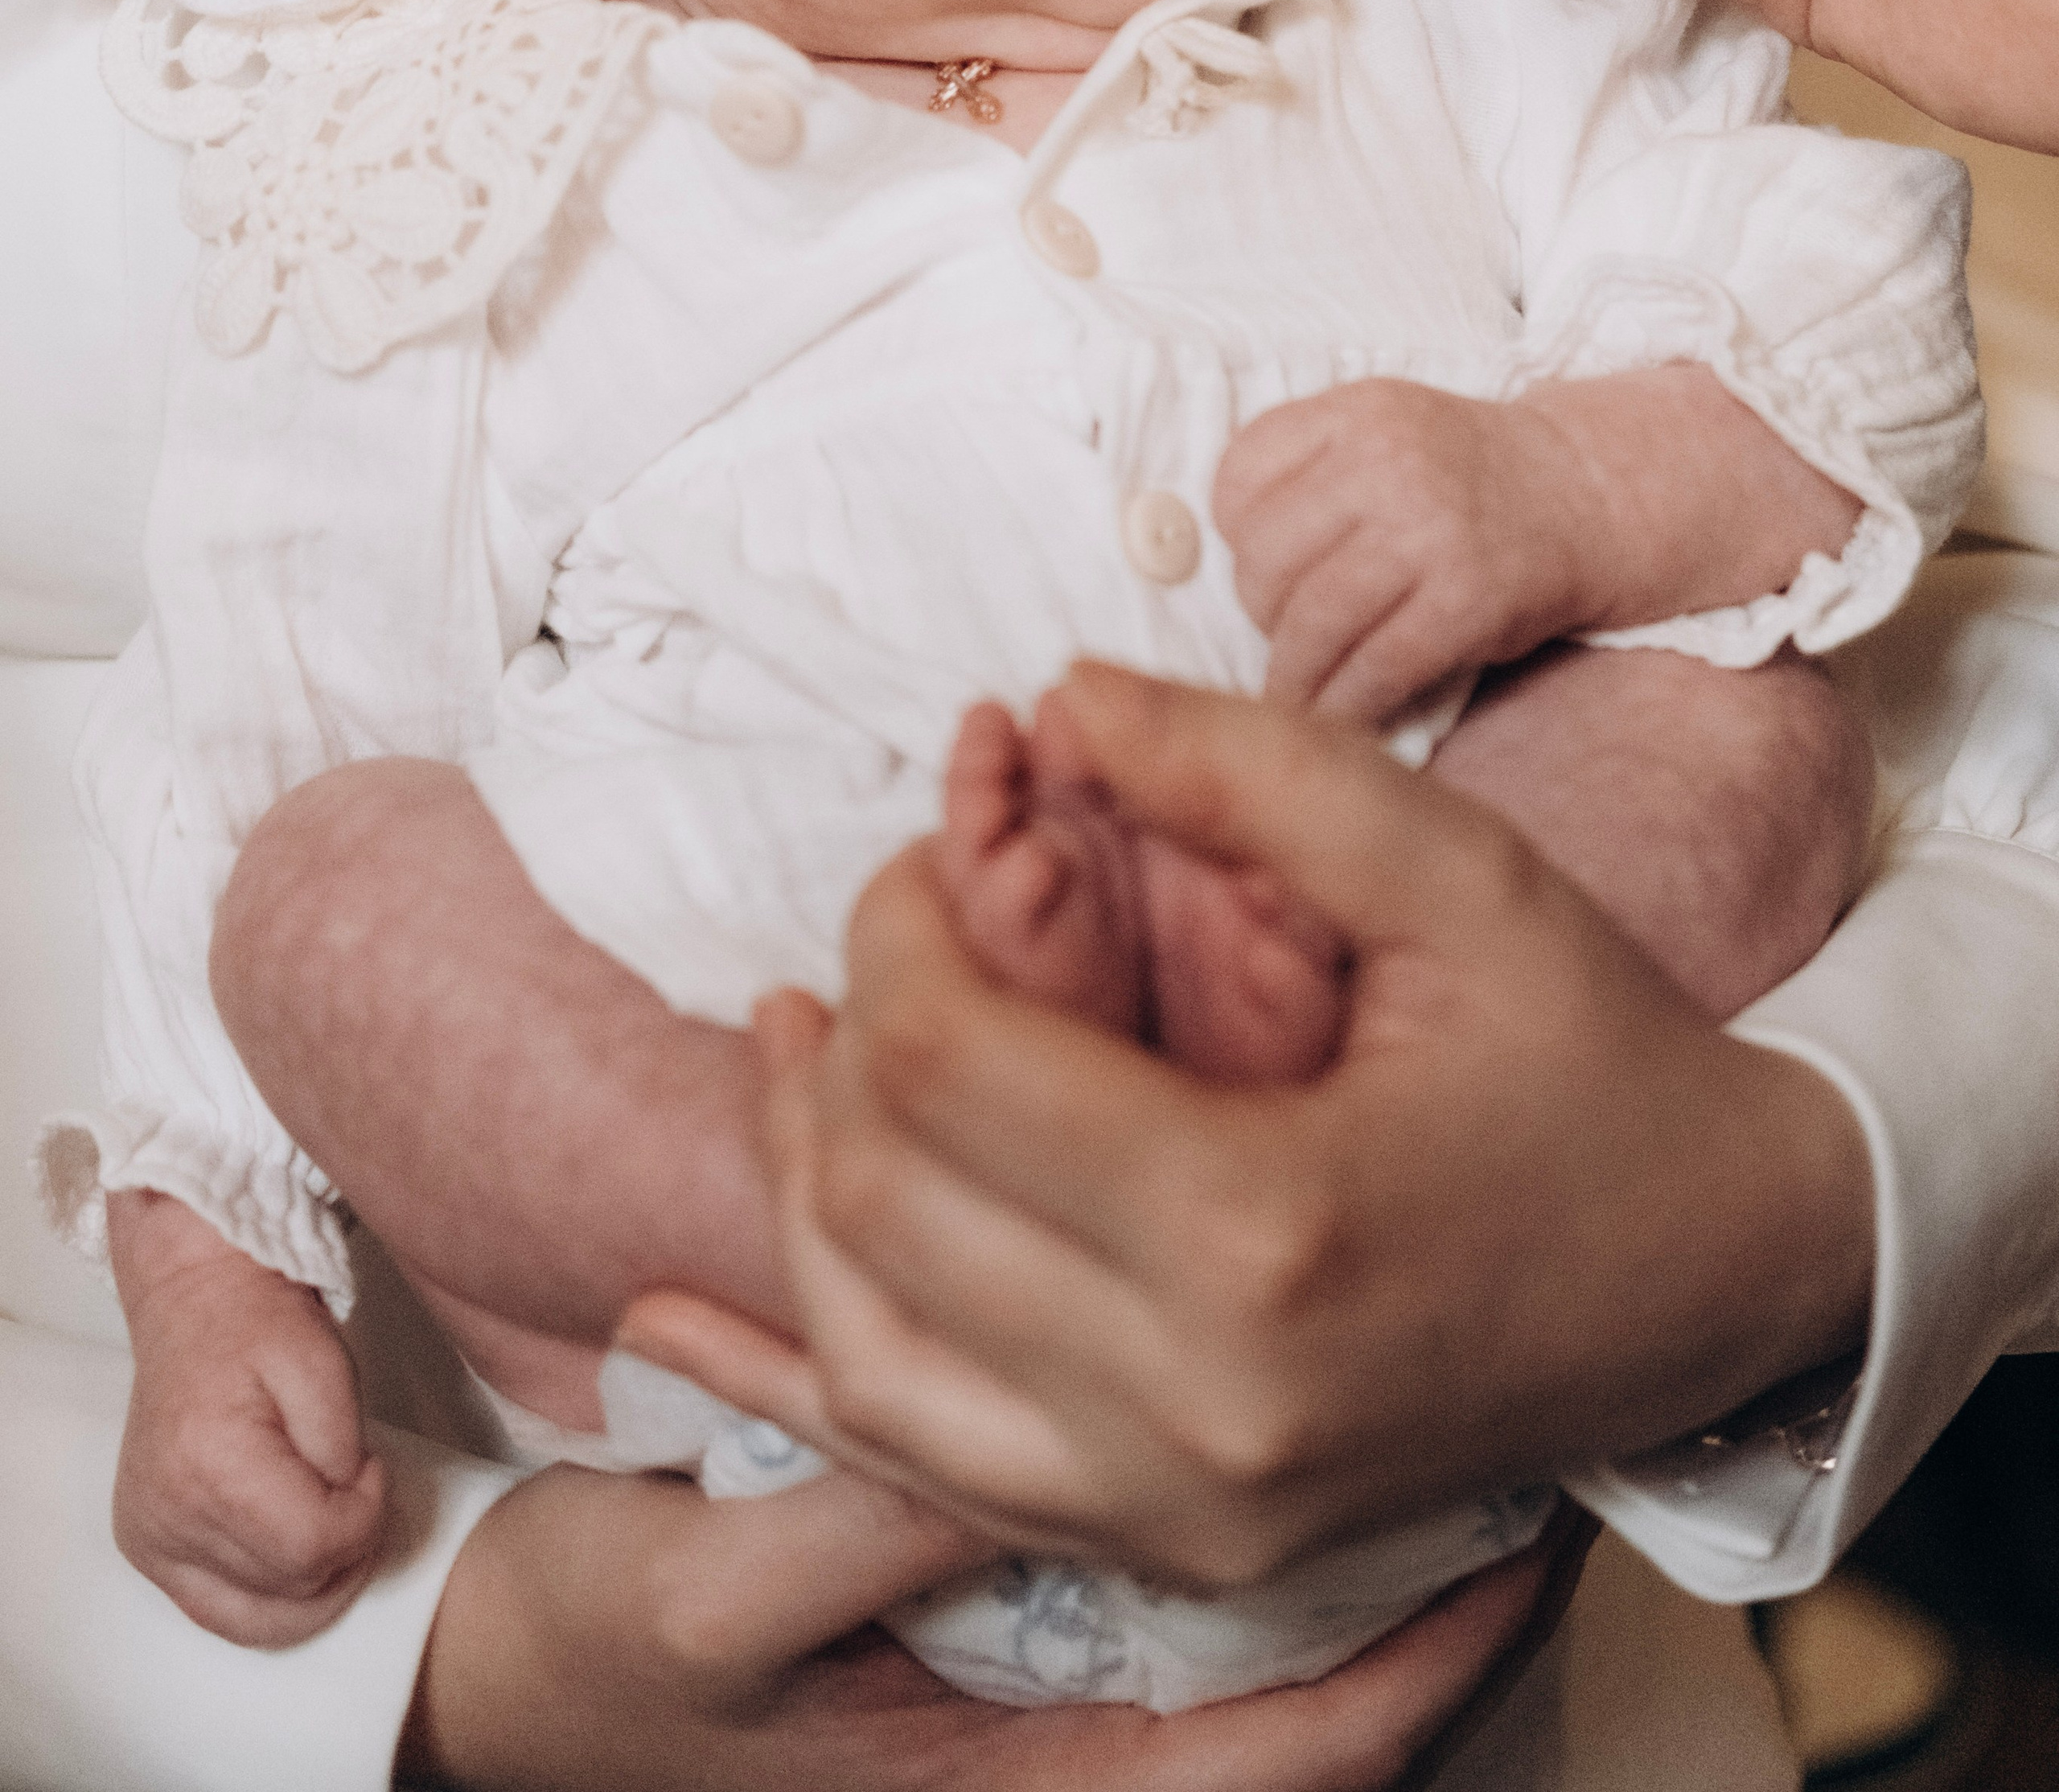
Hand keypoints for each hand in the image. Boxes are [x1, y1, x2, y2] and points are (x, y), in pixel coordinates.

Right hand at [106, 1188, 386, 1645]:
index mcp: (212, 1465)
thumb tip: (346, 1512)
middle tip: (356, 1493)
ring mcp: (148, 1539)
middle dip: (344, 1550)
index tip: (373, 1467)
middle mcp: (168, 1516)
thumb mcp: (326, 1365)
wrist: (192, 1300)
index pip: (314, 1547)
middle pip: (288, 1591)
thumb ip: (341, 1449)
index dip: (365, 1517)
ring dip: (310, 1583)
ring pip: (255, 1620)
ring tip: (329, 1521)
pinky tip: (290, 1545)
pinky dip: (266, 1594)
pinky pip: (216, 1612)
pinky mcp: (144, 1548)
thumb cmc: (262, 1324)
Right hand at [402, 1451, 1585, 1791]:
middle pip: (1291, 1663)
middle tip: (1518, 1399)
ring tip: (1421, 1366)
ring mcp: (1015, 1671)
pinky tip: (1206, 1342)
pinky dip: (1165, 1445)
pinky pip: (1109, 1531)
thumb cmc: (577, 1673)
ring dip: (1296, 1477)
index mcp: (1022, 1783)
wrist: (465, 1684)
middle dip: (1401, 1543)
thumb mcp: (707, 1603)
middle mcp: (1046, 1740)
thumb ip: (869, 1521)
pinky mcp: (966, 1603)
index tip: (1531, 1509)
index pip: (1297, 1746)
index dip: (1434, 1637)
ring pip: (1213, 1589)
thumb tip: (1042, 1423)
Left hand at [611, 667, 1871, 1591]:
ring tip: (796, 1050)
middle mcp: (1205, 1407)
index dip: (893, 928)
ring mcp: (1185, 1511)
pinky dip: (810, 1369)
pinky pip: (925, 1472)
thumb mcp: (1452, 869)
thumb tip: (1049, 697)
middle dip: (842, 1037)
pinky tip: (704, 1300)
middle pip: (883, 1207)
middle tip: (879, 933)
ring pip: (866, 1357)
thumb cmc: (1592, 1054)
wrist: (1724, 1273)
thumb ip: (1245, 767)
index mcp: (1269, 1226)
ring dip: (799, 1190)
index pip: (953, 1067)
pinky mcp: (1178, 1552)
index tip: (920, 854)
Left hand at [1214, 368, 1856, 720]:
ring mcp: (1431, 531)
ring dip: (1292, 674)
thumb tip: (1192, 559)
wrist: (1588, 494)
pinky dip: (1343, 706)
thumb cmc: (1463, 478)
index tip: (1258, 563)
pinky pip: (1373, 669)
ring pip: (1310, 621)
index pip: (1238, 479)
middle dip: (1264, 610)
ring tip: (1296, 691)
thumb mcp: (1383, 434)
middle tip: (1286, 632)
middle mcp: (1390, 463)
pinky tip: (1340, 715)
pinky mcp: (1467, 601)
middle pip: (1265, 559)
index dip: (1236, 535)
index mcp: (1357, 411)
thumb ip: (1303, 474)